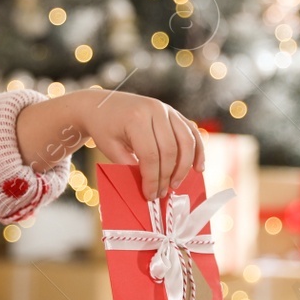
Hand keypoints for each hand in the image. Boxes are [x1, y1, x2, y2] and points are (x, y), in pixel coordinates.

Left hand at [78, 90, 205, 200]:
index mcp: (136, 119)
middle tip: (162, 193)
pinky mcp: (174, 113)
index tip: (150, 195)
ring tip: (176, 184)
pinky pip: (192, 132)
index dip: (152, 179)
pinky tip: (198, 168)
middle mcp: (155, 110)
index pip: (150, 155)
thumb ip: (130, 166)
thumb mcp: (111, 149)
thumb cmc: (104, 128)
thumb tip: (151, 186)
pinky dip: (198, 151)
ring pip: (186, 141)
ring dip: (185, 166)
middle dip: (167, 176)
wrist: (101, 105)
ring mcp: (167, 109)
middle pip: (170, 150)